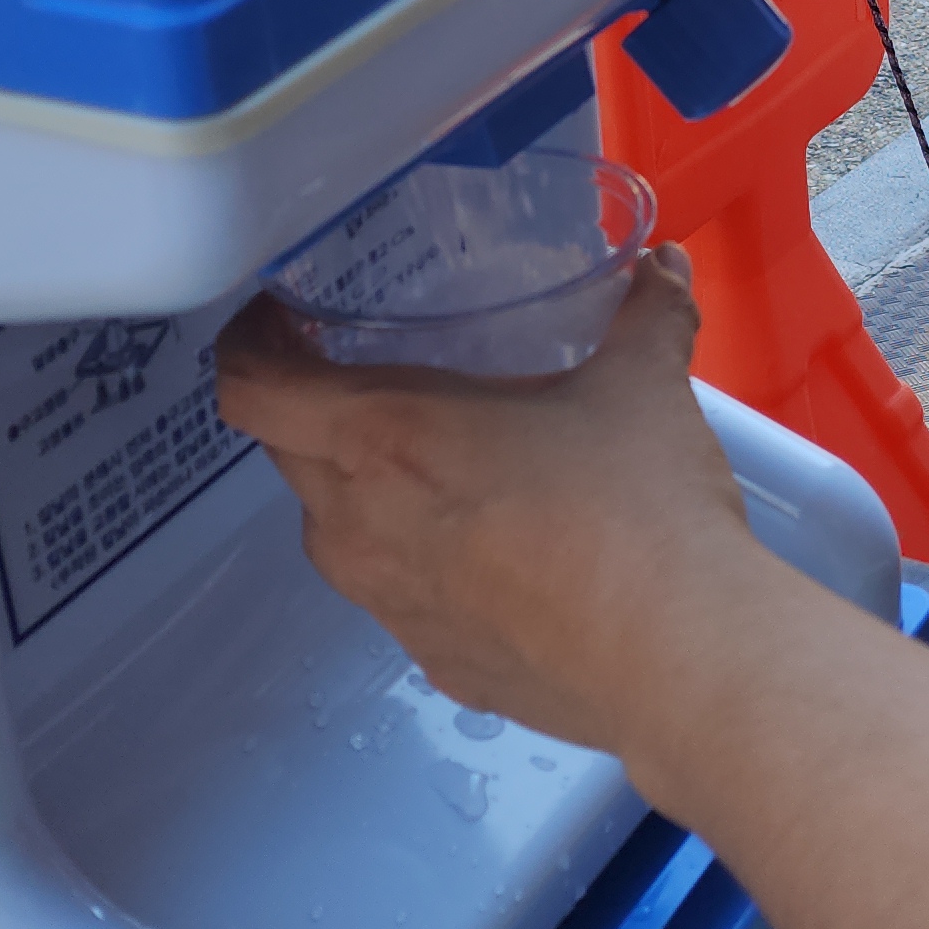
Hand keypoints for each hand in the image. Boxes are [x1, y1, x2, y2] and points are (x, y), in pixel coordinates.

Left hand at [213, 248, 773, 756]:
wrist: (680, 662)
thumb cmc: (638, 514)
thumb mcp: (644, 386)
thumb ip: (647, 313)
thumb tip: (662, 266)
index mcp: (384, 437)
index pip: (251, 388)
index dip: (249, 344)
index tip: (281, 320)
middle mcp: (362, 524)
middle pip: (286, 454)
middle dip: (309, 411)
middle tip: (373, 376)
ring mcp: (390, 604)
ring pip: (336, 531)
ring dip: (362, 491)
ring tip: (437, 464)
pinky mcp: (430, 660)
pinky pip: (398, 596)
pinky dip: (422, 563)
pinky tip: (497, 551)